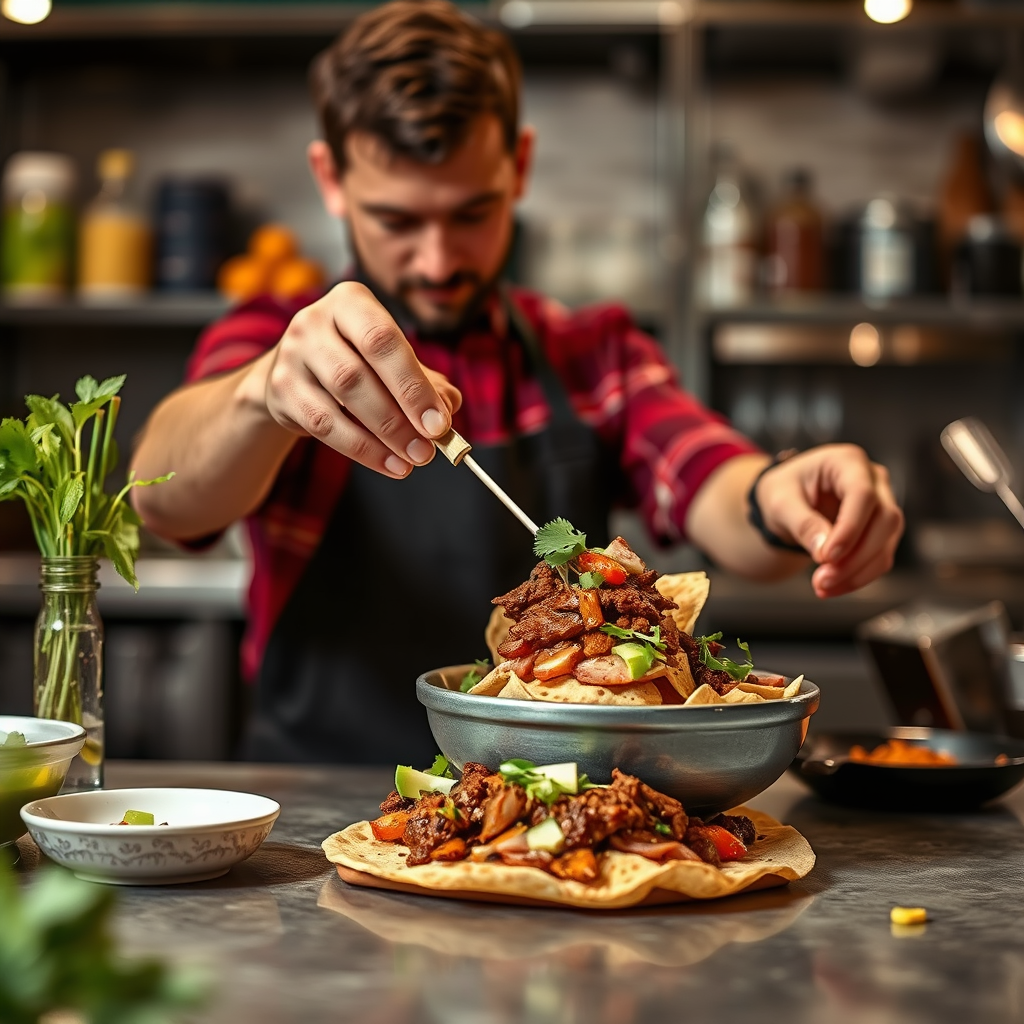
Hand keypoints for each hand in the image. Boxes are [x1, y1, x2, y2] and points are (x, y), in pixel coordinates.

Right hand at [261, 281, 462, 476]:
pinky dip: (362, 449)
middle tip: (429, 448)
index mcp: (351, 301)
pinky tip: (389, 464)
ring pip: (342, 399)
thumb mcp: (392, 363)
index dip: (414, 385)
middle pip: (360, 371)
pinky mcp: (281, 390)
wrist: (295, 375)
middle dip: (400, 414)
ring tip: (413, 459)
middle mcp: (314, 321)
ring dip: (384, 436)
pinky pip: (324, 425)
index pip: (384, 340)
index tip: (439, 424)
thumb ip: (426, 381)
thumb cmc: (356, 361)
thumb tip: (448, 406)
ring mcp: (292, 355)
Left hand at [753, 444, 903, 597]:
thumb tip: (823, 551)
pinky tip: (834, 586)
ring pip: (887, 541)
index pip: (862, 494)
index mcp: (847, 461)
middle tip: (822, 580)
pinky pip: (880, 556)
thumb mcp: (781, 502)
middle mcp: (873, 480)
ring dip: (858, 571)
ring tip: (823, 587)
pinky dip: (859, 576)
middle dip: (855, 557)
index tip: (827, 557)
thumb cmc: (783, 490)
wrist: (787, 499)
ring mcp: (882, 504)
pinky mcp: (881, 530)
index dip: (849, 528)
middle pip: (884, 519)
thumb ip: (802, 523)